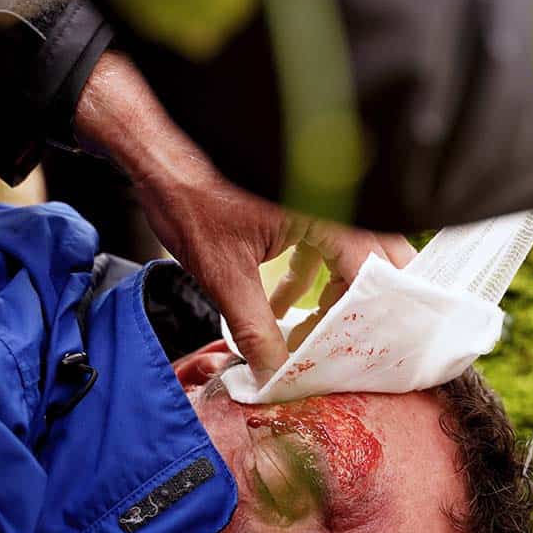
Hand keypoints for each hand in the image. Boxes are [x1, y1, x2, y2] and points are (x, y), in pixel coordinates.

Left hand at [74, 51, 411, 376]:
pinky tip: (280, 309)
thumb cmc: (191, 196)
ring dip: (330, 299)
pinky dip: (308, 279)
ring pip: (348, 257)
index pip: (374, 271)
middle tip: (348, 344)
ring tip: (304, 335)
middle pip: (375, 261)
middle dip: (359, 307)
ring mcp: (319, 201)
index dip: (369, 315)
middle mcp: (335, 201)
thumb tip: (275, 373)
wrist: (157, 158)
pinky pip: (320, 247)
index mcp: (330, 211)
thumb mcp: (226, 276)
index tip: (357, 349)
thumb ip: (256, 330)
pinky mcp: (298, 205)